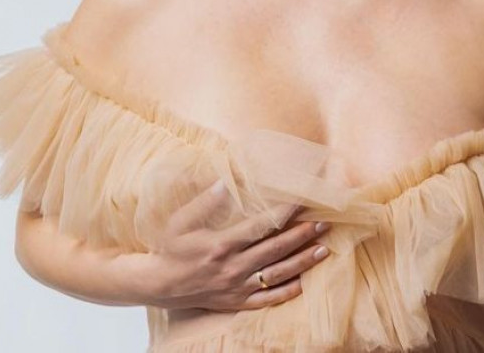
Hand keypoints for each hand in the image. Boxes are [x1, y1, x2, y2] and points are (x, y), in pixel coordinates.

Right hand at [142, 180, 330, 310]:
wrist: (159, 284)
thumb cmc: (171, 247)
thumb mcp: (181, 221)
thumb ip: (206, 201)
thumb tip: (228, 181)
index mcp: (222, 244)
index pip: (261, 226)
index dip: (285, 212)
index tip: (303, 200)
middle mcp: (233, 268)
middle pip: (276, 250)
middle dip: (302, 235)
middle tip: (324, 223)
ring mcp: (237, 287)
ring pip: (278, 275)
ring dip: (303, 261)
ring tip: (323, 249)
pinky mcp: (237, 302)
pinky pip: (268, 300)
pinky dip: (288, 291)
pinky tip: (305, 281)